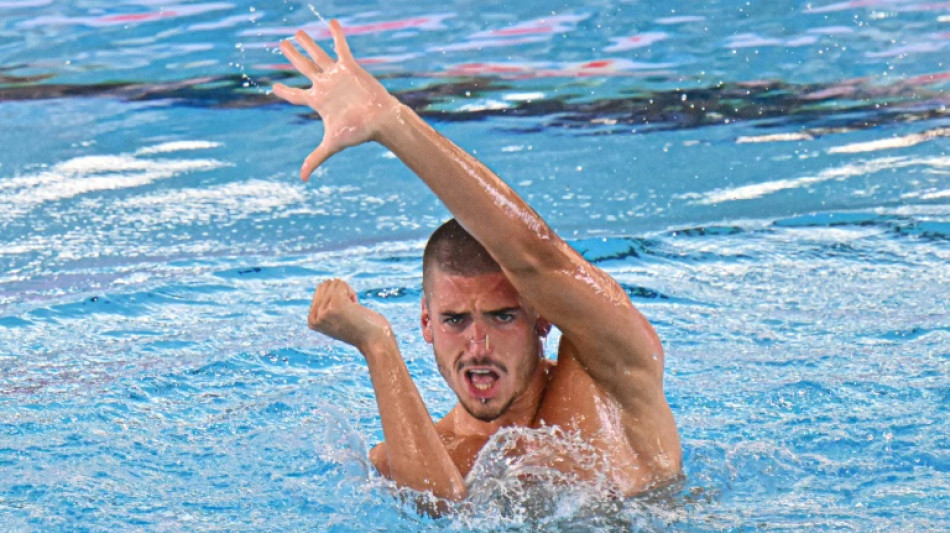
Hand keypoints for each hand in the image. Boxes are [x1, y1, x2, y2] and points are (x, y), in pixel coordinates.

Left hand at [272, 19, 400, 180]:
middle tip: (282, 45)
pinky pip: (341, 47)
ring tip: (297, 32)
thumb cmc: (357, 131)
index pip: (295, 94)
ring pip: (318, 54)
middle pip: (303, 68)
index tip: (273, 87)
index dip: (283, 91)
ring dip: (308, 43)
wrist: (380, 120)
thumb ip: (316, 158)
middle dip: (292, 57)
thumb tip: (302, 179)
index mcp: (318, 101)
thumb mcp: (332, 144)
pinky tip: (331, 22)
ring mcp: (336, 75)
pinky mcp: (349, 67)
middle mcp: (325, 86)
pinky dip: (336, 35)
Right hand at [308, 278, 392, 351]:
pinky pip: (341, 284)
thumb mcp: (336, 320)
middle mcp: (315, 317)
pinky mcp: (336, 305)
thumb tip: (321, 286)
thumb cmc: (360, 329)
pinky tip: (356, 307)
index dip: (336, 297)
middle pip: (326, 285)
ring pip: (334, 283)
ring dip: (348, 294)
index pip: (320, 290)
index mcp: (312, 321)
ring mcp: (324, 311)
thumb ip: (325, 307)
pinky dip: (352, 293)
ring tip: (353, 312)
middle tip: (350, 312)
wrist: (374, 342)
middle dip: (341, 293)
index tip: (343, 315)